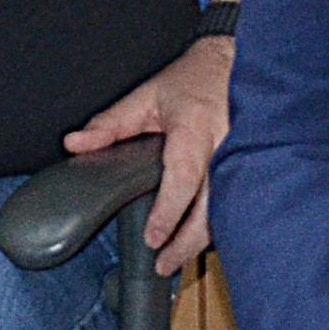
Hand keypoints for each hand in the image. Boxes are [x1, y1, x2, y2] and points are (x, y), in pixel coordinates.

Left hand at [62, 34, 231, 276]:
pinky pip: (236, 203)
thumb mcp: (148, 95)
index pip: (183, 180)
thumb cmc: (195, 80)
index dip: (168, 214)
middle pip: (211, 209)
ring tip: (178, 259)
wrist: (241, 64)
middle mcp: (225, 148)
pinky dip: (219, 225)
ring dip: (203, 240)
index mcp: (196, 130)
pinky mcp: (252, 167)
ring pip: (227, 211)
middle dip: (186, 243)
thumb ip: (111, 123)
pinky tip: (201, 240)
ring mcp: (243, 159)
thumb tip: (76, 143)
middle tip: (163, 264)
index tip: (152, 237)